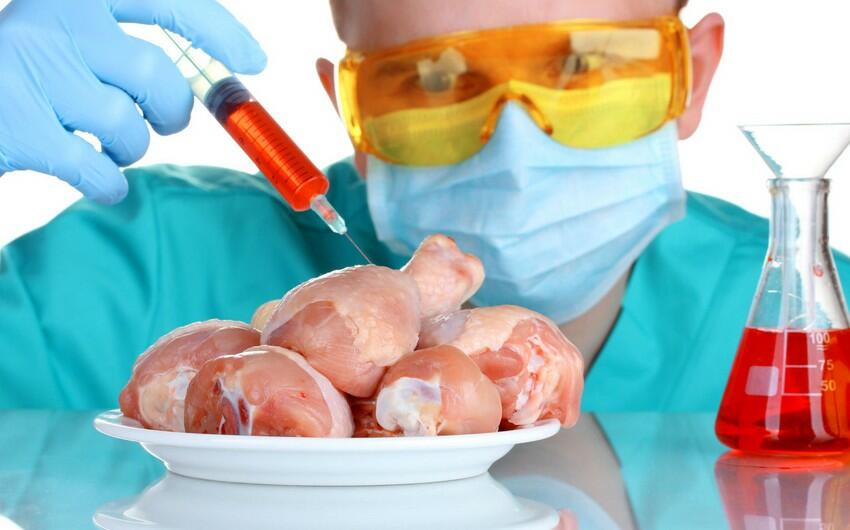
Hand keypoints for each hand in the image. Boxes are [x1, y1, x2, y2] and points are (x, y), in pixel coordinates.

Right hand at [0, 0, 266, 202]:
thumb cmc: (28, 75)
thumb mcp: (70, 38)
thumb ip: (128, 47)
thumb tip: (221, 77)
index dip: (218, 31)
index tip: (256, 61)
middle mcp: (52, 20)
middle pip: (154, 74)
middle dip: (171, 110)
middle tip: (163, 122)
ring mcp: (32, 71)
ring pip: (127, 127)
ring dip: (130, 147)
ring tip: (103, 141)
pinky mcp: (20, 128)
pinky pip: (99, 173)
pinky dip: (108, 184)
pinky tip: (90, 173)